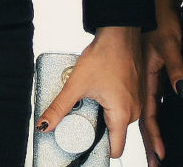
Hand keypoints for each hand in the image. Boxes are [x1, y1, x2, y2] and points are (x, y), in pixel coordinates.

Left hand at [38, 25, 141, 159]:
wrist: (119, 32)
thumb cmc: (105, 55)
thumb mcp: (76, 84)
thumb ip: (59, 108)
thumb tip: (45, 125)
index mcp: (123, 115)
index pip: (115, 149)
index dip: (99, 150)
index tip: (85, 144)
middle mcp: (134, 111)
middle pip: (114, 134)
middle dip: (97, 129)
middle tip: (82, 116)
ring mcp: (137, 101)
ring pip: (117, 119)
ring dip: (103, 115)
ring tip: (89, 100)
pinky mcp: (136, 91)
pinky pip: (122, 107)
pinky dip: (110, 104)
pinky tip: (98, 91)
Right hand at [139, 8, 182, 163]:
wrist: (147, 7)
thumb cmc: (159, 23)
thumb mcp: (170, 45)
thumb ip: (176, 68)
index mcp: (145, 80)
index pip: (150, 117)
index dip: (155, 137)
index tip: (161, 156)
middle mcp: (142, 85)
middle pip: (146, 120)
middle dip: (151, 143)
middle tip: (156, 164)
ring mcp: (143, 81)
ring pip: (147, 113)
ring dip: (150, 134)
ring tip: (155, 153)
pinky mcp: (146, 76)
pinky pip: (150, 102)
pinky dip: (153, 118)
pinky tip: (156, 124)